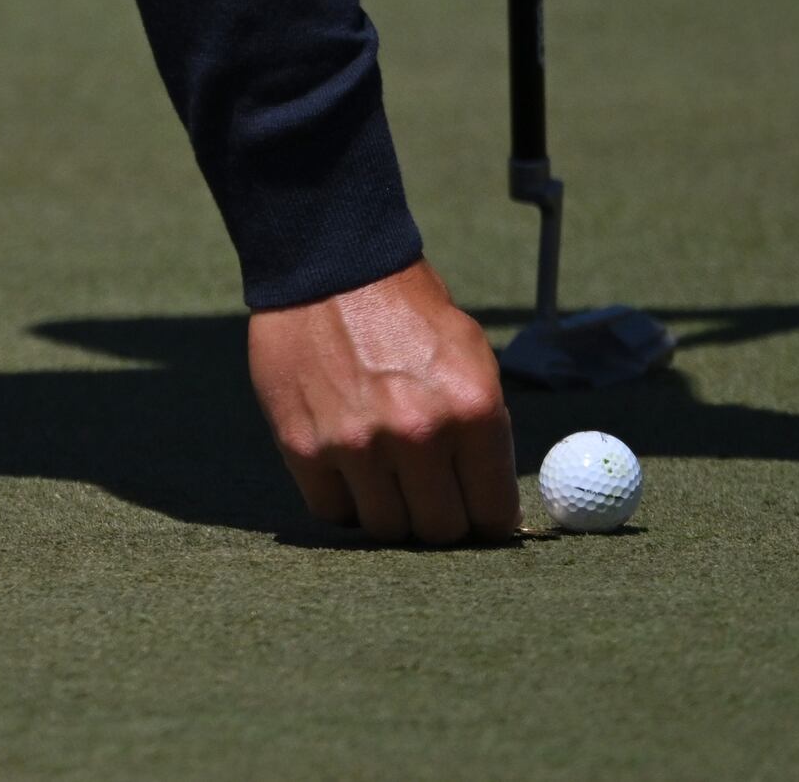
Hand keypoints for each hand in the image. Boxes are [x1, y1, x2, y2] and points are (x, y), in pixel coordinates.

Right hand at [248, 259, 519, 542]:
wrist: (330, 268)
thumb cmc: (407, 314)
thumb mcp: (471, 359)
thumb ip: (484, 430)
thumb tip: (495, 504)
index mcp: (472, 410)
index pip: (493, 513)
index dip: (486, 519)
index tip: (475, 514)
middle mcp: (418, 433)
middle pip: (439, 530)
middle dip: (438, 517)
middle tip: (428, 494)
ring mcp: (356, 444)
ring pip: (385, 528)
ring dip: (388, 509)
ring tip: (384, 474)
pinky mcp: (303, 446)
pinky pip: (330, 510)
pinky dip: (341, 499)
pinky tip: (346, 466)